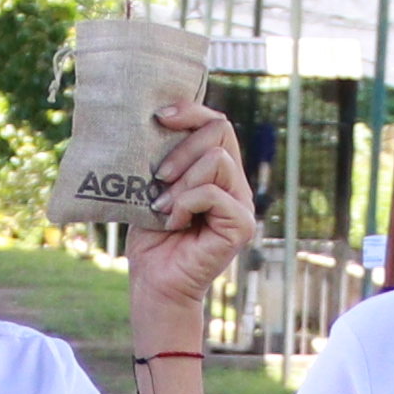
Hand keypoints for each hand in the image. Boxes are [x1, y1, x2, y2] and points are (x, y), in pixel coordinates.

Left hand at [127, 99, 259, 355]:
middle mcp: (235, 183)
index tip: (159, 116)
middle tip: (159, 177)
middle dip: (181, 149)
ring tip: (163, 206)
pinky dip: (186, 203)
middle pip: (220, 131)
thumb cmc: (151, 238)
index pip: (216, 123)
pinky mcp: (241, 225)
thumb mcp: (154, 187)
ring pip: (217, 160)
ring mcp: (242, 204)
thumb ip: (165, 158)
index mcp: (217, 170)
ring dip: (182, 181)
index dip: (190, 111)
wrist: (154, 282)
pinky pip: (213, 193)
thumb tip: (158, 119)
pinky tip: (173, 222)